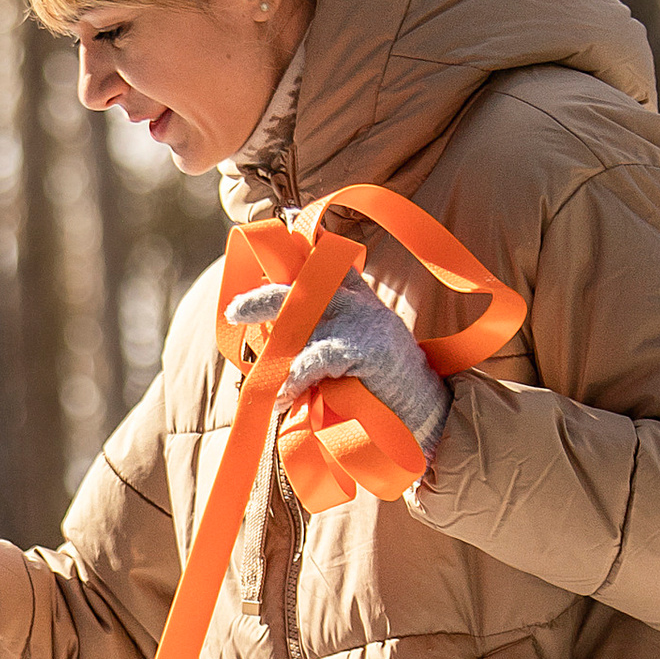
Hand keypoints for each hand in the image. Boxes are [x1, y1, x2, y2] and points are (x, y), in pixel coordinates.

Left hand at [231, 276, 449, 458]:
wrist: (425, 414)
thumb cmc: (381, 390)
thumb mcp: (349, 355)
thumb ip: (318, 340)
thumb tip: (273, 346)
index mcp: (356, 297)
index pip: (322, 265)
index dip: (295, 255)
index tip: (274, 244)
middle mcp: (357, 301)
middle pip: (302, 286)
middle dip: (264, 298)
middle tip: (234, 311)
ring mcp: (363, 320)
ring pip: (302, 321)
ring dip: (276, 355)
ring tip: (266, 386)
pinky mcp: (366, 347)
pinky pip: (315, 358)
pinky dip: (295, 379)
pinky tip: (284, 397)